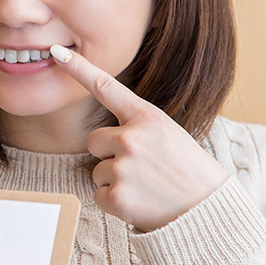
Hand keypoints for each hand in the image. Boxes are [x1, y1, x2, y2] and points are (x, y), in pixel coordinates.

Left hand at [50, 45, 228, 231]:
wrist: (208, 212)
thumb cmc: (188, 172)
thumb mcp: (169, 135)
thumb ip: (138, 126)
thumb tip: (105, 134)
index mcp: (147, 117)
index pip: (106, 87)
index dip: (78, 68)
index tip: (57, 52)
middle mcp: (131, 138)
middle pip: (93, 140)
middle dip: (108, 154)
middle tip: (142, 168)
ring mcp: (123, 167)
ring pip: (97, 170)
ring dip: (115, 180)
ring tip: (147, 187)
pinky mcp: (116, 195)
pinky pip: (98, 195)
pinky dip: (114, 203)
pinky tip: (140, 203)